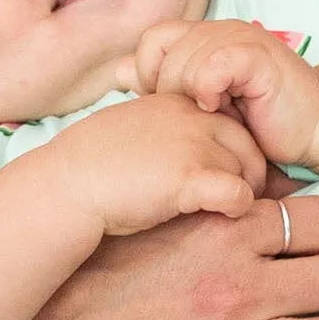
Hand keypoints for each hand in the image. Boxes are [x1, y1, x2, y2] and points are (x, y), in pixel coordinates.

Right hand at [44, 92, 266, 236]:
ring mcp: (193, 146)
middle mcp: (191, 118)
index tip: (229, 175)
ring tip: (227, 213)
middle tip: (241, 200)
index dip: (236, 151)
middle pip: (249, 145)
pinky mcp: (190, 179)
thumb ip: (160, 130)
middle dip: (251, 174)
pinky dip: (238, 206)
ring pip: (246, 170)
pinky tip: (225, 215)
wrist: (68, 184)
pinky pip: (238, 193)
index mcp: (177, 104)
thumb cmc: (91, 166)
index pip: (230, 122)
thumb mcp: (130, 129)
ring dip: (243, 193)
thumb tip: (170, 150)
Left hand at [129, 18, 318, 164]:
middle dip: (168, 92)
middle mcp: (218, 30)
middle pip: (162, 52)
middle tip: (194, 115)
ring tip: (214, 113)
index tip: (166, 103)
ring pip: (183, 61)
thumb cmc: (259, 120)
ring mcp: (238, 37)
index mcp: (202, 37)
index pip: (151, 40)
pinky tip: (221, 107)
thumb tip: (118, 72)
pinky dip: (209, 89)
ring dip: (191, 95)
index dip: (148, 73)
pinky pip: (212, 66)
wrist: (311, 128)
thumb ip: (162, 84)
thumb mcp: (202, 104)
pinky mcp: (256, 55)